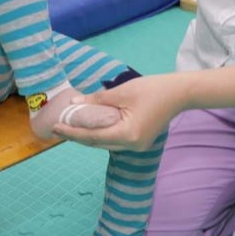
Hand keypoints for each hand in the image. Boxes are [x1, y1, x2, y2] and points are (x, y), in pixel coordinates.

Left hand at [53, 75, 179, 151]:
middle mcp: (132, 145)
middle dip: (77, 136)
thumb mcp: (121, 92)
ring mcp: (137, 146)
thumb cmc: (152, 89)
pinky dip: (100, 134)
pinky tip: (90, 126)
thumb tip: (74, 103)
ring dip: (88, 136)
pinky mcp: (140, 141)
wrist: (179, 93)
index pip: (92, 137)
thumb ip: (97, 100)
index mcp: (127, 134)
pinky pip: (114, 140)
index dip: (72, 133)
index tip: (55, 128)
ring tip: (70, 126)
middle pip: (97, 143)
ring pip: (105, 143)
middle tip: (58, 127)